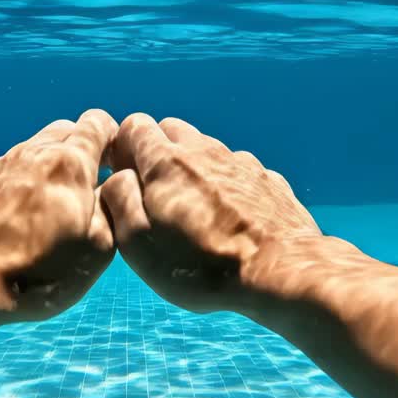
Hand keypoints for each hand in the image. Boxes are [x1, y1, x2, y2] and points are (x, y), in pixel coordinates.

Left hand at [0, 109, 117, 320]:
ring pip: (26, 153)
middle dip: (77, 150)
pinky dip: (6, 189)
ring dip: (40, 170)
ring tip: (40, 211)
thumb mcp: (96, 251)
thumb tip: (112, 188)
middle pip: (62, 131)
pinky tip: (3, 222)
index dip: (110, 139)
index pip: (97, 123)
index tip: (111, 163)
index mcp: (68, 164)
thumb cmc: (34, 274)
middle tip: (81, 189)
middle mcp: (28, 153)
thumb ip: (111, 209)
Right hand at [100, 113, 322, 311]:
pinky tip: (229, 217)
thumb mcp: (138, 242)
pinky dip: (225, 184)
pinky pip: (236, 170)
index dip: (122, 148)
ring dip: (192, 167)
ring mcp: (239, 162)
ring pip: (205, 148)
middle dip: (156, 152)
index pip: (133, 126)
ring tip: (194, 210)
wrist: (279, 271)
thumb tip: (117, 177)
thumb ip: (118, 199)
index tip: (124, 177)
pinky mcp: (266, 179)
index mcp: (166, 161)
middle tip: (155, 194)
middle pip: (170, 130)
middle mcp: (204, 150)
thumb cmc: (201, 264)